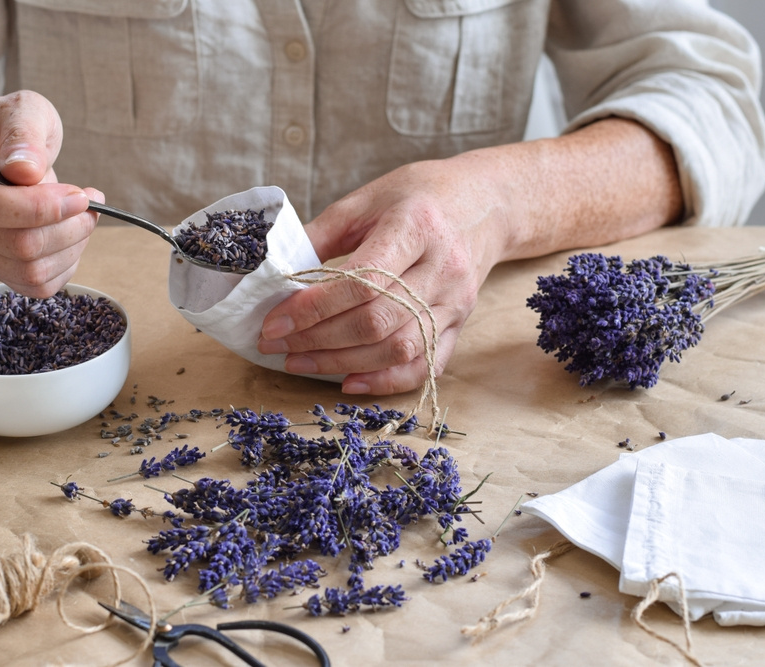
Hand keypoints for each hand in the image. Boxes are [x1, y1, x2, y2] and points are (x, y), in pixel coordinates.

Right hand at [0, 90, 100, 296]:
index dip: (40, 207)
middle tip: (90, 200)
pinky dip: (66, 264)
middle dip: (70, 226)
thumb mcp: (21, 109)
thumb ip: (23, 133)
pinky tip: (70, 235)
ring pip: (31, 271)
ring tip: (83, 214)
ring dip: (73, 245)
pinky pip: (36, 285)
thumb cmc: (6, 129)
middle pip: (18, 245)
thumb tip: (24, 171)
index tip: (80, 195)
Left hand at [257, 157, 511, 394]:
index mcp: (416, 226)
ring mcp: (455, 300)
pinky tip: (348, 381)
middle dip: (317, 339)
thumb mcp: (368, 198)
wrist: (489, 201)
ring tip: (298, 361)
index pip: (361, 281)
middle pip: (376, 321)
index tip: (274, 322)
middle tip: (276, 344)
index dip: (313, 308)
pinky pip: (426, 365)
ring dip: (342, 362)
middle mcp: (442, 268)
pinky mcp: (461, 323)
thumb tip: (276, 271)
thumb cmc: (421, 194)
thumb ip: (323, 233)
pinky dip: (386, 380)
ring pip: (398, 348)